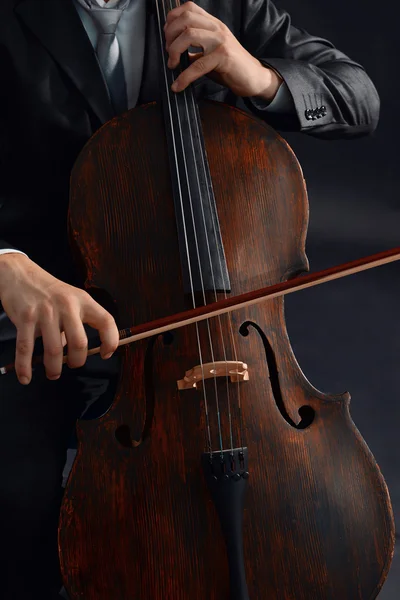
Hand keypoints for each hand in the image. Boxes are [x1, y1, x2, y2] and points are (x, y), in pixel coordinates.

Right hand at [0, 253, 118, 384]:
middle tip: (72, 365)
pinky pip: (26, 348)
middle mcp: (66, 305)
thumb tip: (71, 352)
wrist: (19, 274)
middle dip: (77, 361)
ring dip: (54, 368)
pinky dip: (25, 367)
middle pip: (79, 342)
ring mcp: (45, 312)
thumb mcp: (69, 300)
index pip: (106, 321)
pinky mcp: (25, 317)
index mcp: (83, 300)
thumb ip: (74, 325)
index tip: (106, 354)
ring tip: (53, 373)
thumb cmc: (49, 291)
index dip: (111, 340)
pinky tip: (26, 377)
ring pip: (54, 350)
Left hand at [164, 1, 281, 98]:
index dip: (172, 19)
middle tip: (168, 52)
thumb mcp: (210, 52)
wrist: (253, 78)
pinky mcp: (223, 56)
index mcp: (213, 24)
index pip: (189, 8)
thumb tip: (173, 53)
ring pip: (189, 35)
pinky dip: (184, 77)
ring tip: (172, 65)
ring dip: (174, 51)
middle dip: (170, 35)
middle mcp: (217, 28)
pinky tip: (179, 85)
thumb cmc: (230, 67)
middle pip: (186, 18)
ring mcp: (221, 40)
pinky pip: (198, 65)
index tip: (167, 36)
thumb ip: (194, 49)